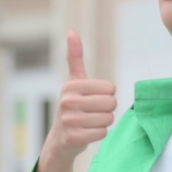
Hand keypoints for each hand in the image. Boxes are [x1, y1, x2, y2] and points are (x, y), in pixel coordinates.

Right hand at [43, 31, 117, 163]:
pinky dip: (99, 134)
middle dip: (107, 110)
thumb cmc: (72, 107)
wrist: (60, 139)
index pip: (110, 89)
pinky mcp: (73, 137)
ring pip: (108, 119)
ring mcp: (69, 121)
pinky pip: (102, 133)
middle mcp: (68, 102)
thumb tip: (71, 31)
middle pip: (111, 103)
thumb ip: (75, 57)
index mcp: (71, 86)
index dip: (107, 95)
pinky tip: (87, 133)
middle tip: (93, 113)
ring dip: (103, 123)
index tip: (93, 100)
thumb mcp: (74, 82)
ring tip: (89, 123)